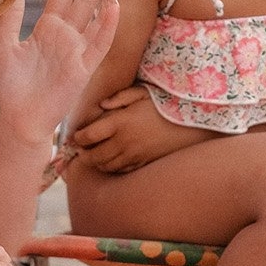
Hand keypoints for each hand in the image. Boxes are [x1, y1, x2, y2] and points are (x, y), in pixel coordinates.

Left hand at [0, 0, 121, 149]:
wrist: (19, 119)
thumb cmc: (11, 87)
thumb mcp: (4, 47)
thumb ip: (9, 19)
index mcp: (46, 29)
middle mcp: (65, 36)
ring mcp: (77, 51)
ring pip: (96, 16)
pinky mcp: (84, 68)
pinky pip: (99, 43)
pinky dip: (107, 25)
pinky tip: (114, 5)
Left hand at [69, 85, 206, 173]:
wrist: (190, 124)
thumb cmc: (165, 105)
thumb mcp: (142, 93)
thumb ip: (120, 97)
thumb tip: (102, 105)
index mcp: (119, 122)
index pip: (88, 135)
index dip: (77, 138)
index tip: (75, 137)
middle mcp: (123, 142)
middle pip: (93, 156)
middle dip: (83, 155)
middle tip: (80, 150)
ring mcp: (133, 155)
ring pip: (105, 166)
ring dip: (96, 163)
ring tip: (93, 156)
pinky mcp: (142, 164)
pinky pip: (121, 171)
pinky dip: (112, 168)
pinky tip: (111, 161)